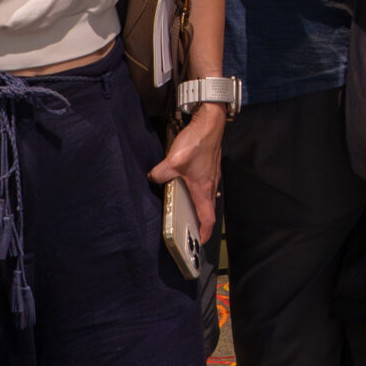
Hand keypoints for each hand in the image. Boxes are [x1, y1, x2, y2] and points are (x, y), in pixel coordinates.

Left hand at [148, 104, 226, 239]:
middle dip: (200, 221)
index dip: (205, 233)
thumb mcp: (173, 161)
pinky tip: (186, 183)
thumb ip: (160, 174)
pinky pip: (205, 184)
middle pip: (208, 209)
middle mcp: (210, 185)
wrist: (211, 123)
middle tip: (190, 228)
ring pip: (207, 196)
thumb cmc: (198, 143)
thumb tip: (153, 178)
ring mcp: (211, 175)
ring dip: (199, 205)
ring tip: (186, 209)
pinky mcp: (209, 166)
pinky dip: (198, 190)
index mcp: (203, 190)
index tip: (200, 242)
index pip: (208, 218)